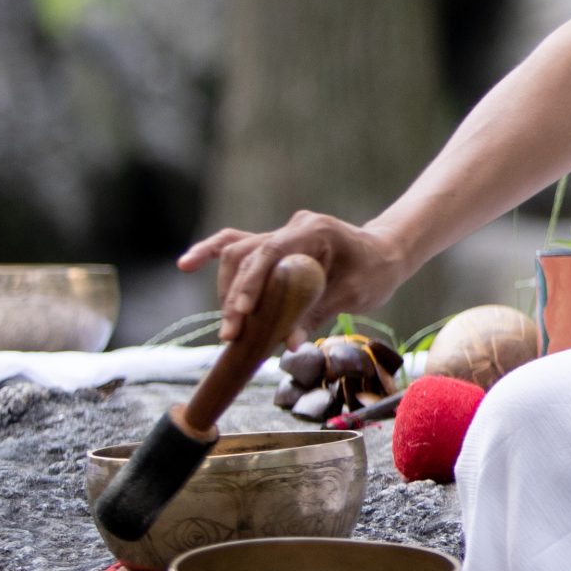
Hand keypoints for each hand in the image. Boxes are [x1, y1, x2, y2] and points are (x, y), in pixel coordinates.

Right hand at [176, 212, 410, 347]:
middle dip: (235, 297)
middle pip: (246, 255)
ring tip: (231, 326)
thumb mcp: (352, 295)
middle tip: (232, 336)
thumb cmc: (374, 273)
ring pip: (238, 254)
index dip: (249, 285)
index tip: (238, 316)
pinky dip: (211, 253)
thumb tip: (285, 342)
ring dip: (228, 290)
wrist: (385, 256)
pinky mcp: (273, 246)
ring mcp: (280, 234)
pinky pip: (237, 244)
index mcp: (313, 230)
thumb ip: (316, 313)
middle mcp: (292, 227)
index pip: (269, 253)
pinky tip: (185, 265)